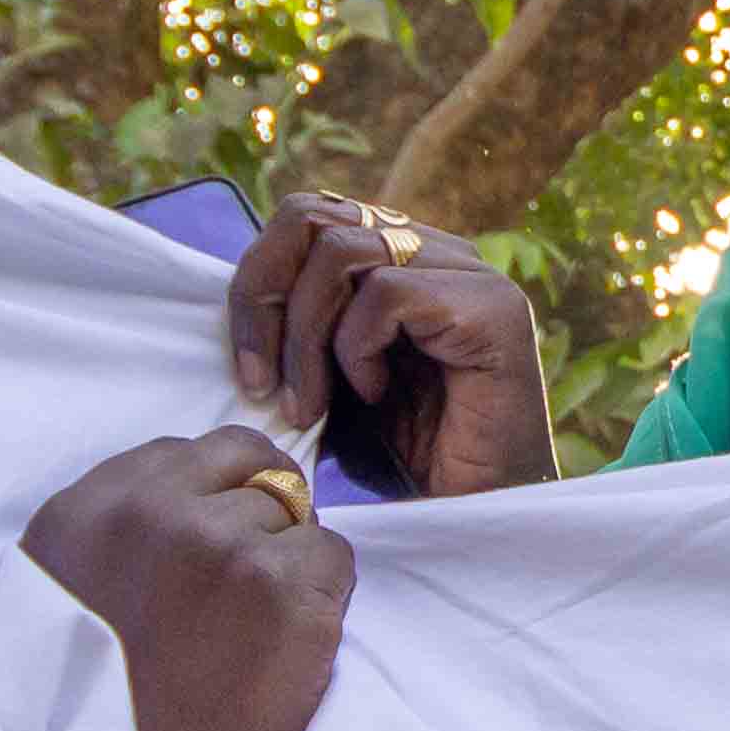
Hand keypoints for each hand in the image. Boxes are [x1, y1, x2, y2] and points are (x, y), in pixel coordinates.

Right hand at [25, 427, 353, 730]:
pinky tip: (286, 652)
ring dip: (292, 564)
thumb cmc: (114, 715)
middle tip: (243, 596)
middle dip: (262, 515)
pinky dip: (327, 601)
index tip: (215, 554)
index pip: (189, 448)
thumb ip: (121, 524)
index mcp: (83, 512)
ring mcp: (221, 545)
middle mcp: (148, 513)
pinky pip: (337, 557)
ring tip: (253, 637)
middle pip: (251, 467)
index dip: (219, 495)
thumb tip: (202, 479)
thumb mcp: (70, 598)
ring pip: (298, 515)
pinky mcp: (285, 586)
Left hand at [234, 191, 555, 498]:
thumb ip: (298, 327)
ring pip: (339, 251)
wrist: (477, 514)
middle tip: (259, 382)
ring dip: (304, 338)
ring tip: (308, 407)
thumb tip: (241, 297)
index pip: (305, 216)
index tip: (248, 370)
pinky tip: (373, 395)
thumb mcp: (331, 381)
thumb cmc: (407, 458)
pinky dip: (358, 349)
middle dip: (264, 299)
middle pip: (311, 216)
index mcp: (402, 256)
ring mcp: (469, 273)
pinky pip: (385, 293)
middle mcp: (437, 250)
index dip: (257, 280)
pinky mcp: (489, 306)